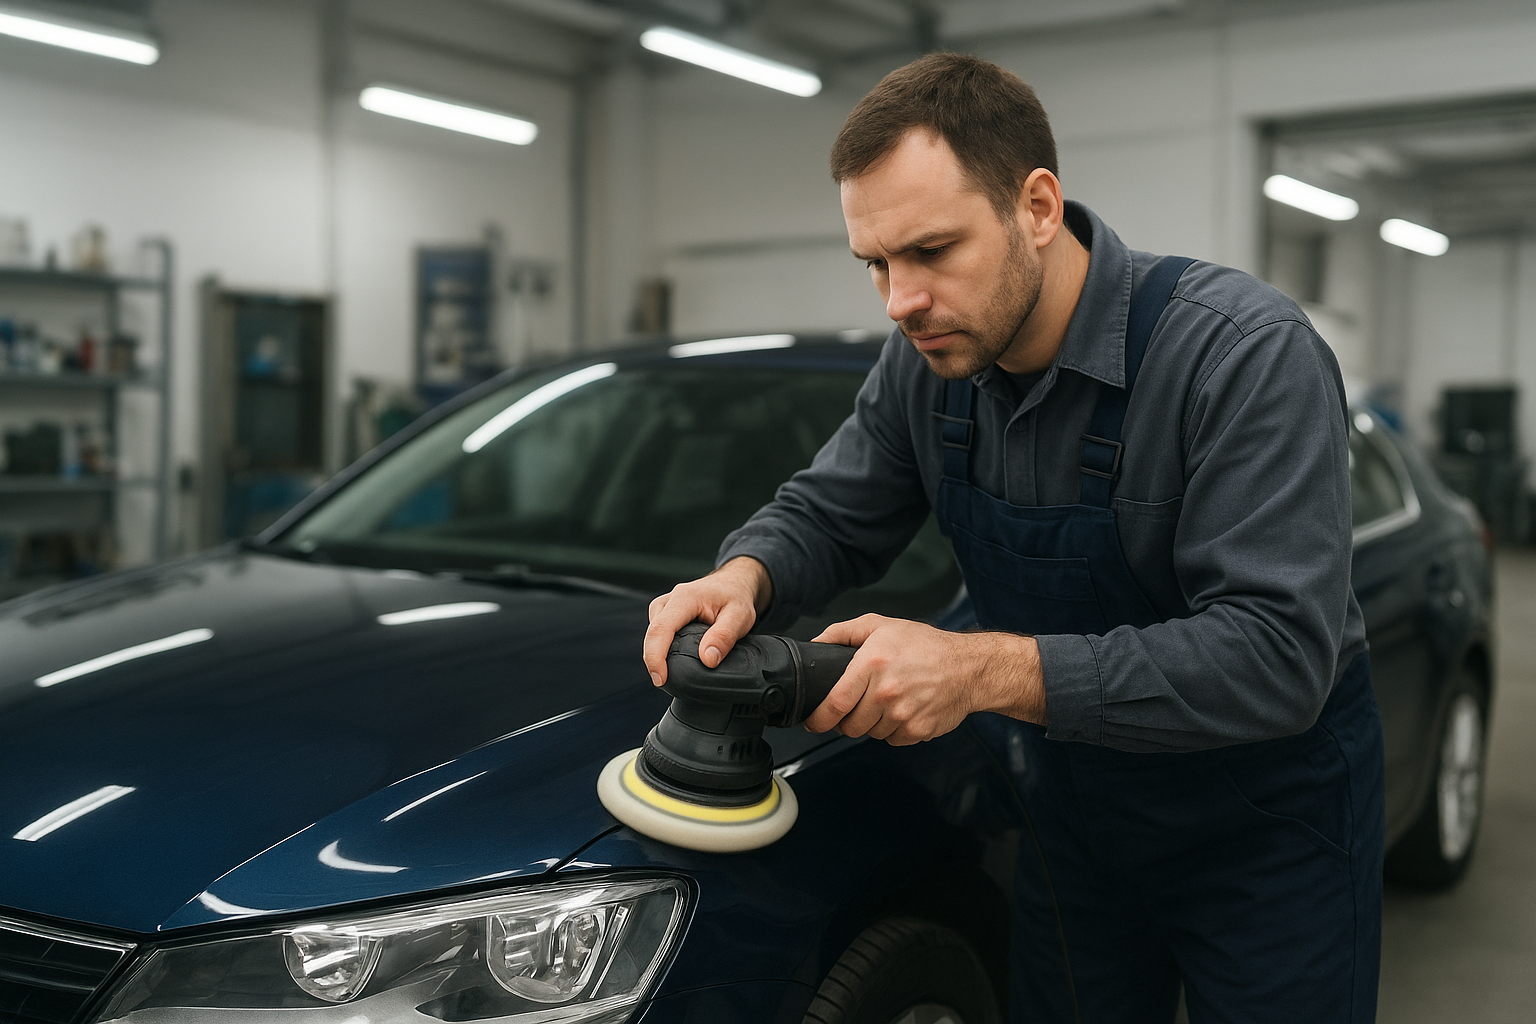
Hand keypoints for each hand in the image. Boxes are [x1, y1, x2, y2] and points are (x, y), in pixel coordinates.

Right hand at [643, 556, 772, 685]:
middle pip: (652, 636)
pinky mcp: (663, 615)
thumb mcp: (740, 616)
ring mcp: (663, 608)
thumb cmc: (735, 597)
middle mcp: (668, 601)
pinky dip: (663, 650)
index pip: (660, 630)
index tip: (660, 679)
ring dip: (659, 656)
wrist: (732, 584)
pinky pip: (657, 636)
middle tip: (668, 684)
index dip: (655, 657)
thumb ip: (724, 637)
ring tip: (675, 673)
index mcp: (684, 598)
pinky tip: (675, 660)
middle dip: (655, 662)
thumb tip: (707, 660)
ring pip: (652, 637)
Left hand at [804, 615, 1045, 744]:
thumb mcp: (881, 626)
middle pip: (849, 725)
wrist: (968, 667)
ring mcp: (903, 714)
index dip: (818, 719)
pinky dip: (893, 729)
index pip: (835, 703)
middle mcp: (886, 692)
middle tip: (857, 705)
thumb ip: (843, 632)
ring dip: (872, 723)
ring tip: (887, 701)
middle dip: (846, 720)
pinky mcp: (917, 730)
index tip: (812, 722)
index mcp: (872, 664)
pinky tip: (903, 709)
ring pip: (870, 733)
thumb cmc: (925, 645)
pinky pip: (892, 739)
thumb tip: (815, 645)